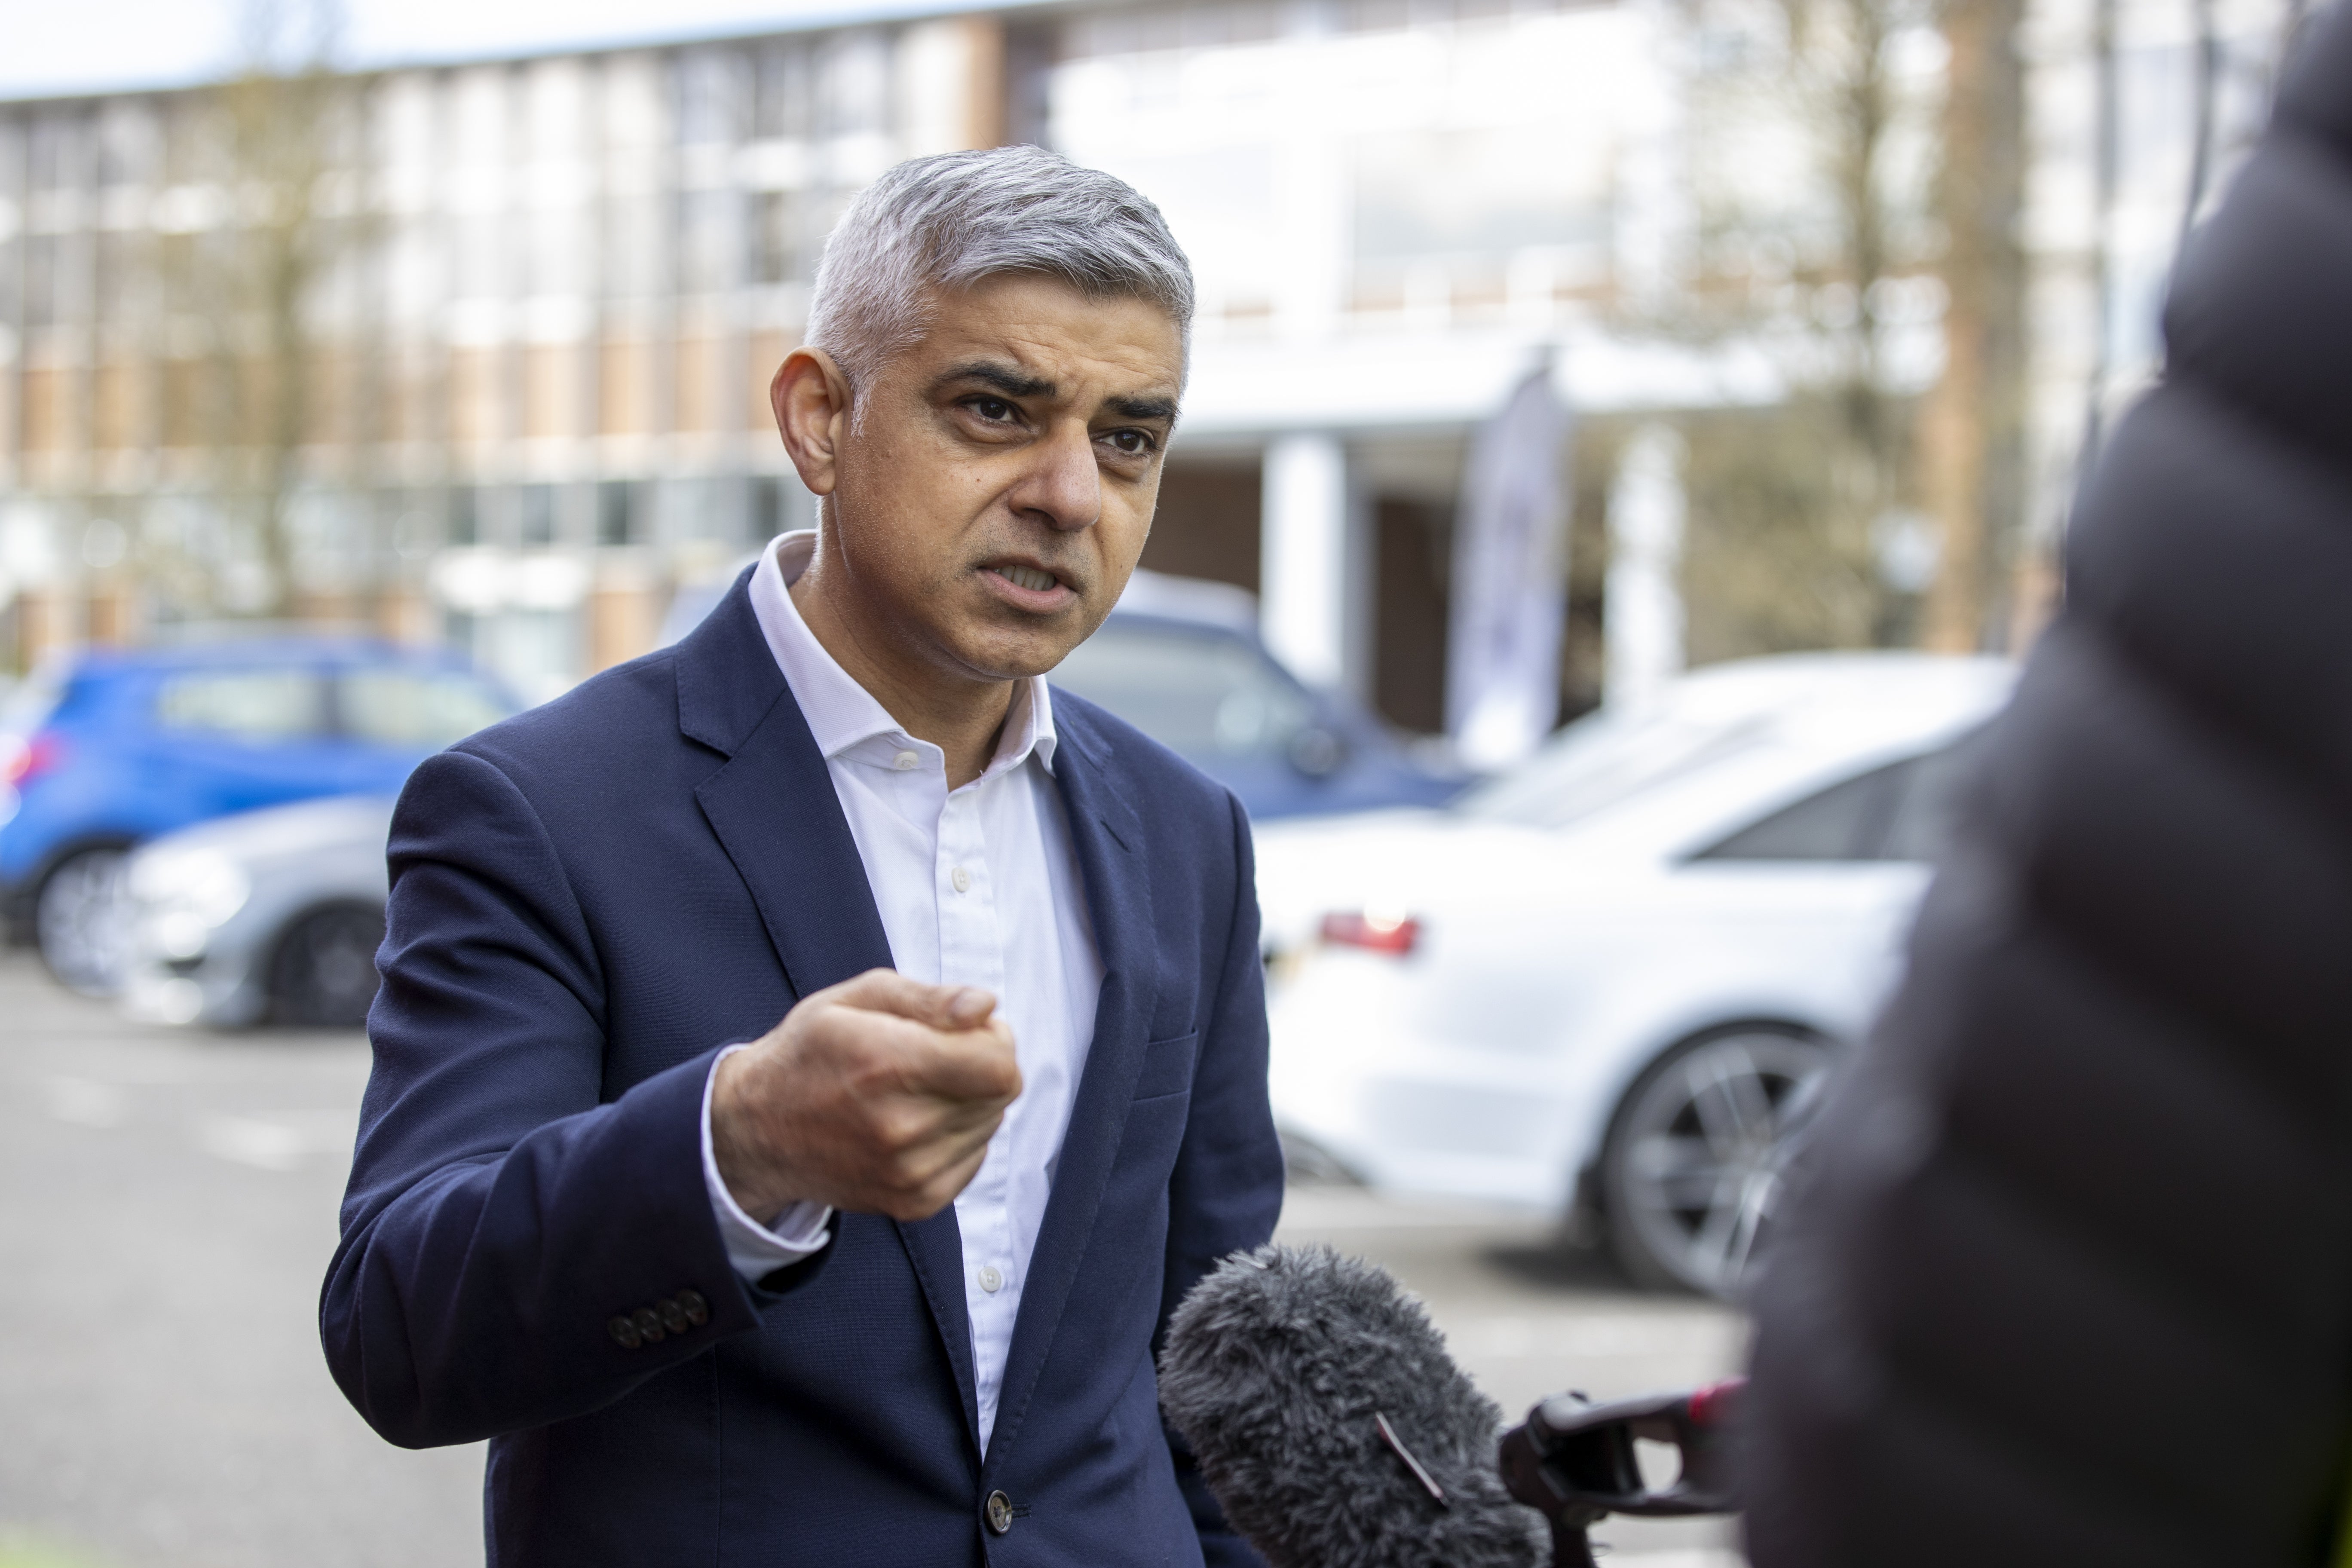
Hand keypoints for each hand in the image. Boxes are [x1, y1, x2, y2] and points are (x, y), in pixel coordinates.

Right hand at [711, 969, 1021, 1222]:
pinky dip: (958, 1138)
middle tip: (936, 1056)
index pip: (999, 1065)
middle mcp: (899, 1126)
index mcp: (886, 1063)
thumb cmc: (812, 1052)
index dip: (995, 1039)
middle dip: (982, 1065)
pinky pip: (974, 1159)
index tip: (966, 1031)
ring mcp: (907, 1173)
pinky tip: (916, 1122)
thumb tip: (985, 1007)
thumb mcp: (857, 999)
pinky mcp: (914, 1202)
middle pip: (1001, 1093)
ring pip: (990, 1125)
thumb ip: (929, 998)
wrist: (761, 1129)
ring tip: (917, 1090)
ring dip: (969, 1102)